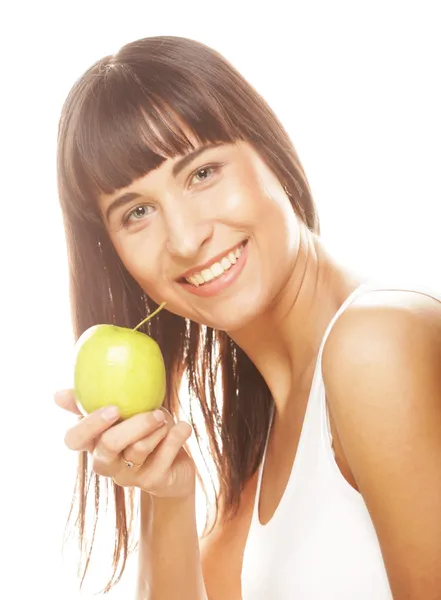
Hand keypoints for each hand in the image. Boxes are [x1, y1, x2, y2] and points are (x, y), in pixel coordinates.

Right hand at [55, 390, 195, 498]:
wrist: (174, 468)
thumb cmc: (144, 432)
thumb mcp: (124, 414)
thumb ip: (95, 401)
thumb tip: (57, 394)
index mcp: (93, 443)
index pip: (74, 440)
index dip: (90, 425)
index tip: (113, 408)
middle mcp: (106, 462)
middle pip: (108, 446)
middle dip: (133, 426)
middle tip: (155, 412)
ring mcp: (128, 476)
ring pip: (138, 449)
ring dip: (159, 429)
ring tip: (168, 418)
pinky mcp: (152, 482)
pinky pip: (164, 456)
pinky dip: (176, 437)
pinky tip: (183, 427)